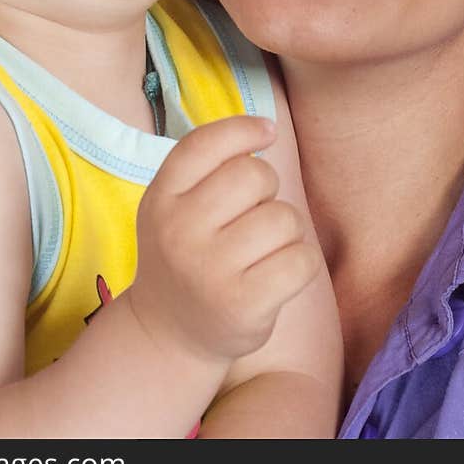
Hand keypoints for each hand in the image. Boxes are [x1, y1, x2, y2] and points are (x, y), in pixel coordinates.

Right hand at [126, 114, 321, 364]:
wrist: (168, 335)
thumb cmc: (185, 254)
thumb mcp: (172, 205)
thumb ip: (206, 165)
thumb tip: (265, 128)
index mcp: (160, 199)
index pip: (205, 144)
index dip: (243, 128)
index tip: (267, 132)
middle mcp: (180, 232)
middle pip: (255, 175)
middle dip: (267, 190)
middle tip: (253, 215)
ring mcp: (210, 271)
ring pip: (285, 217)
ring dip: (287, 229)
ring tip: (264, 249)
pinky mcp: (243, 305)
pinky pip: (302, 259)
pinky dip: (302, 262)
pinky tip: (280, 273)